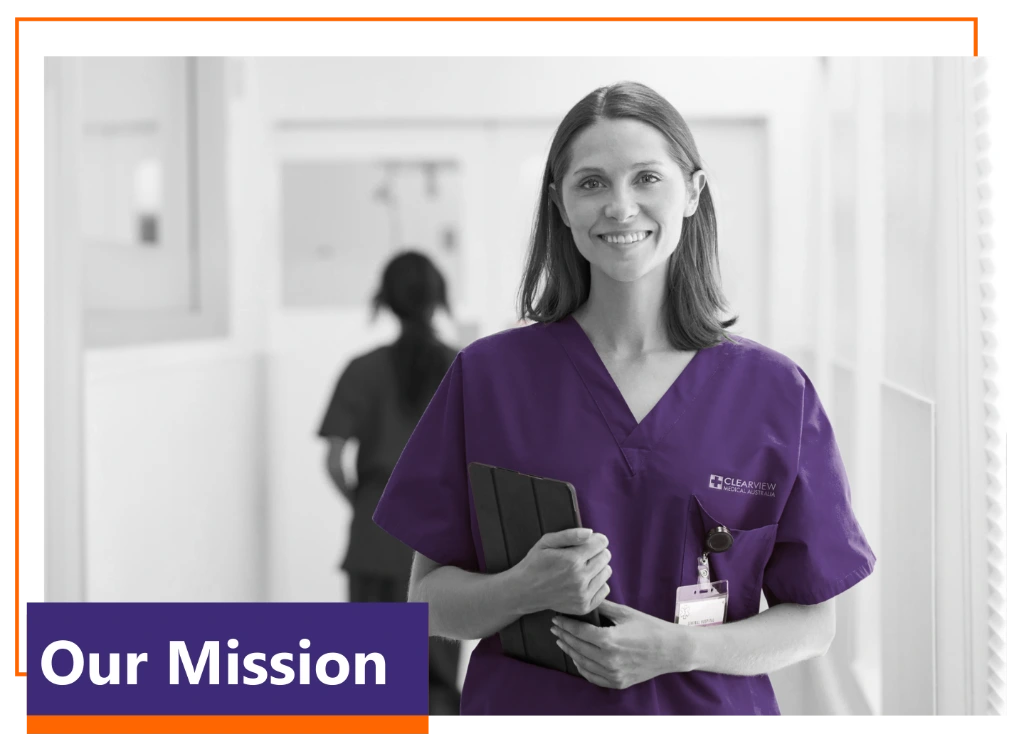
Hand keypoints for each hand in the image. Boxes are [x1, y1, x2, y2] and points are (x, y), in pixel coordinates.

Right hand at [511, 528, 611, 616]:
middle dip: (596, 552)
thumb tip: (591, 532)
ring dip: (598, 567)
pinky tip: (584, 581)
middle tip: (582, 555)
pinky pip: (605, 589)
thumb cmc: (535, 563)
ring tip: (582, 568)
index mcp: (571, 560)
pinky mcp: (584, 606)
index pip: (601, 543)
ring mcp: (582, 594)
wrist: (524, 591)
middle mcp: (580, 578)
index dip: (595, 539)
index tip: (587, 542)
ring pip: (607, 572)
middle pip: (606, 556)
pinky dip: (597, 583)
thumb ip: (569, 535)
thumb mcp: (546, 542)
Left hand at [550, 599, 682, 688]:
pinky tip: (577, 659)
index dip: (565, 625)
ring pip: (582, 664)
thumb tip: (586, 599)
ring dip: (570, 652)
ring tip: (562, 641)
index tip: (556, 619)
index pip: (579, 632)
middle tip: (555, 629)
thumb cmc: (650, 628)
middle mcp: (608, 659)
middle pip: (577, 647)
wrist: (672, 650)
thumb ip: (603, 607)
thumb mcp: (626, 613)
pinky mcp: (618, 682)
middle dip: (564, 637)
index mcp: (609, 640)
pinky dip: (582, 668)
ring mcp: (613, 673)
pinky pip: (593, 677)